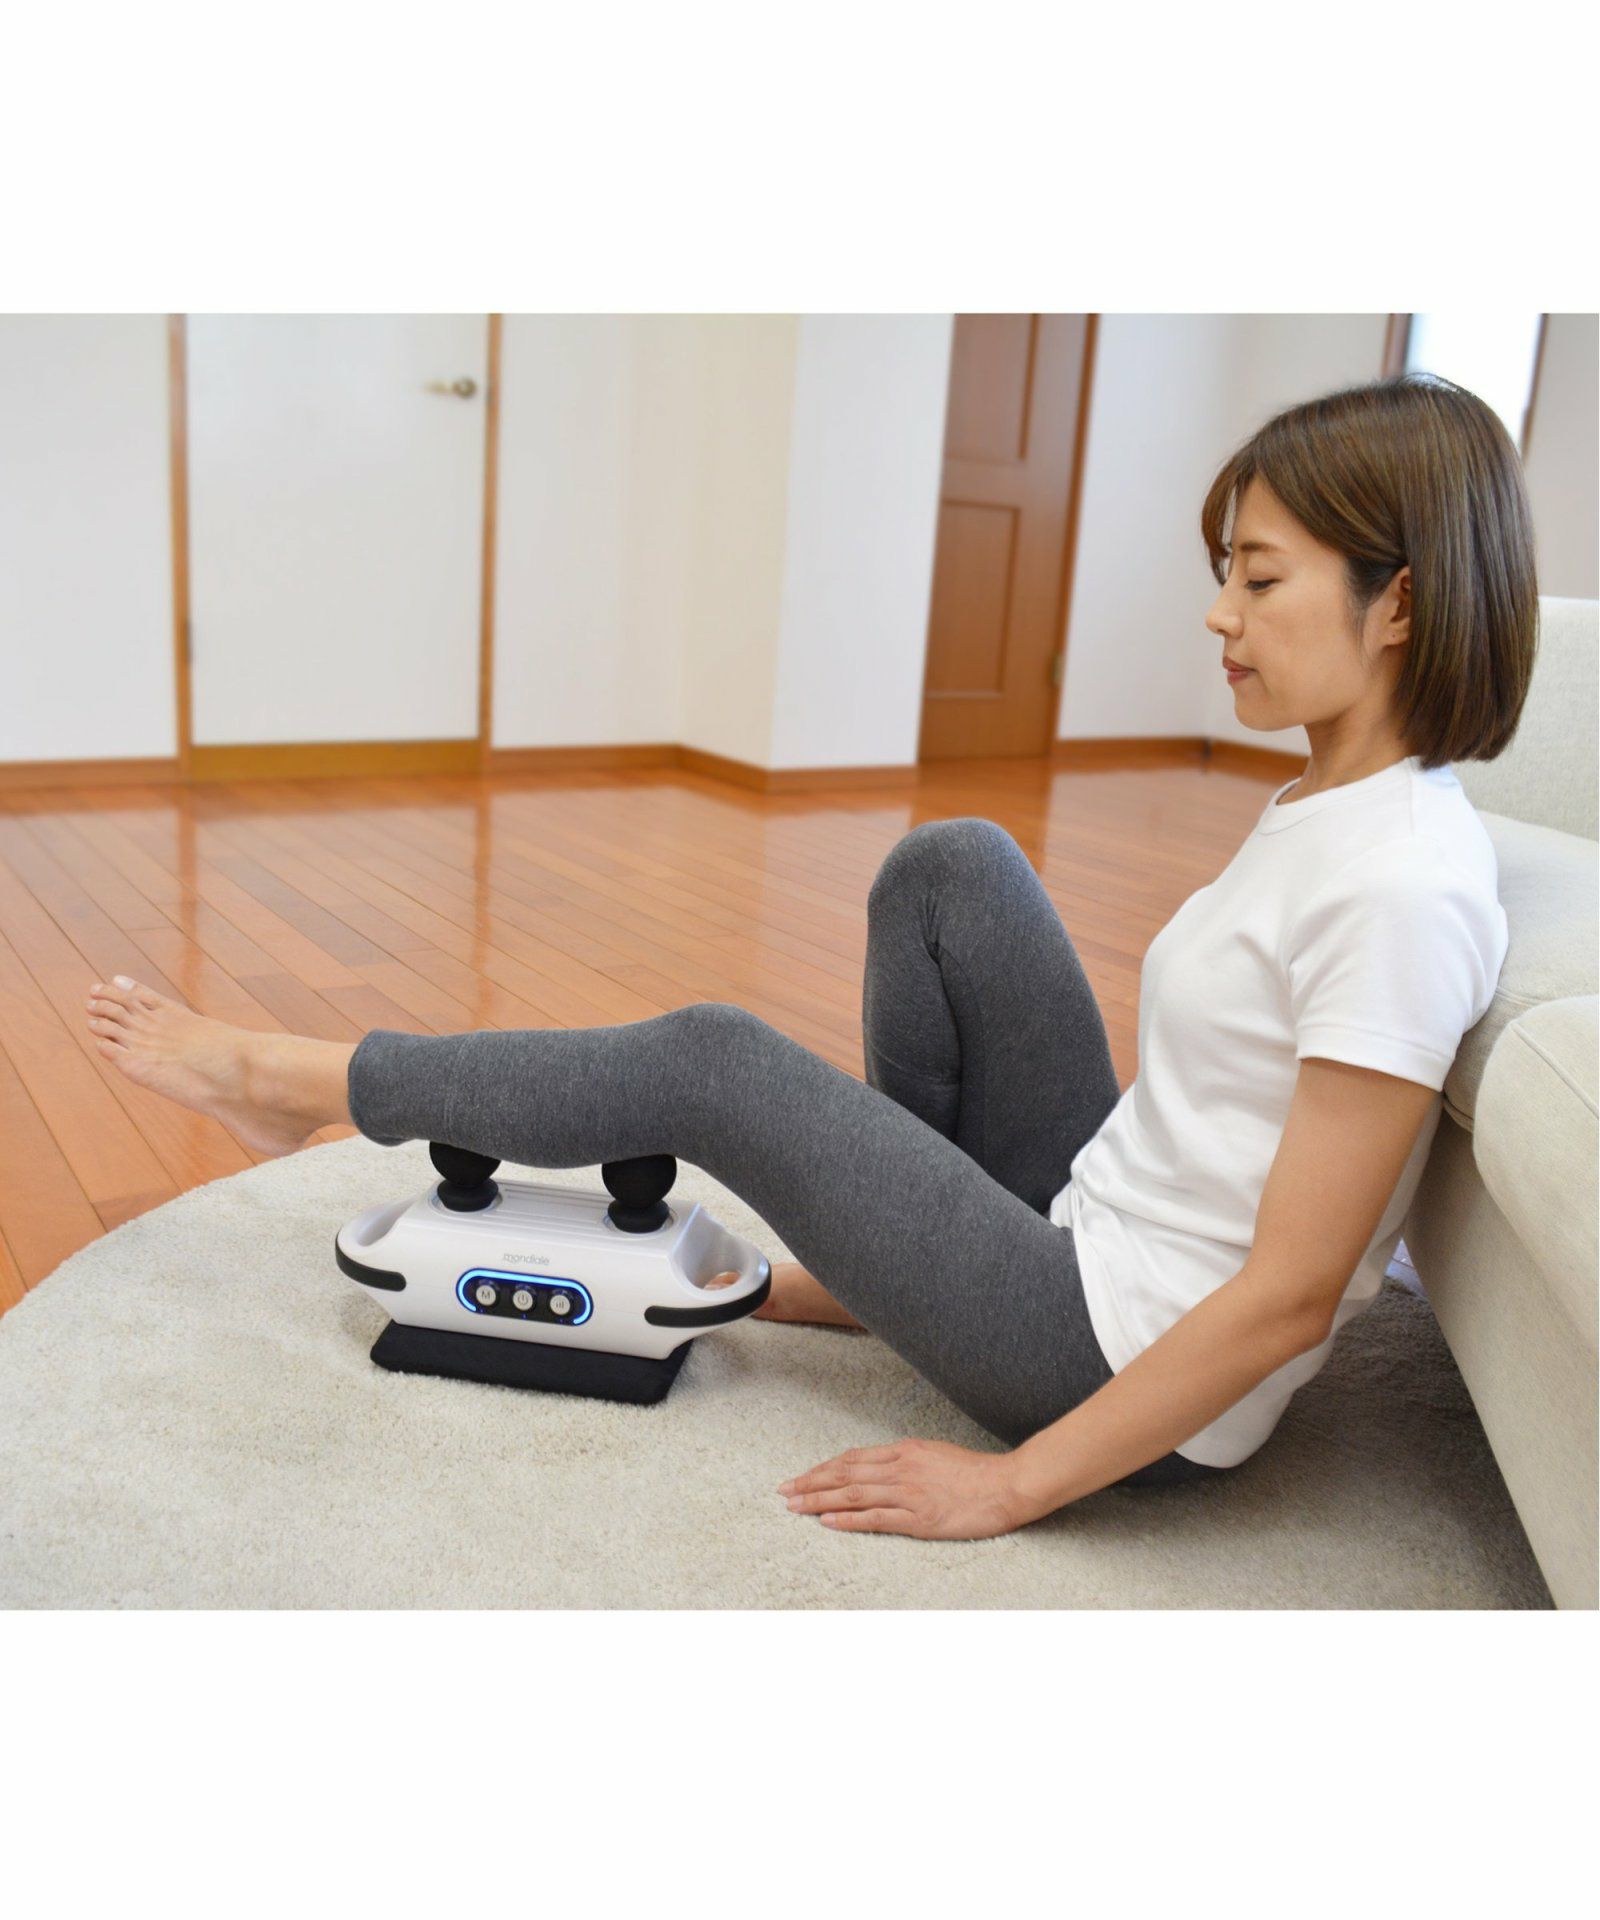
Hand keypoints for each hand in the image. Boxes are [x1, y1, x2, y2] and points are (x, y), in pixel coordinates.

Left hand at [776, 1438, 1032, 1539]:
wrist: (1007, 1486)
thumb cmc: (975, 1472)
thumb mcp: (935, 1454)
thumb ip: (905, 1460)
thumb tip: (878, 1467)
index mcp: (904, 1451)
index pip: (852, 1459)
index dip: (824, 1469)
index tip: (802, 1477)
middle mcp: (901, 1469)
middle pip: (845, 1476)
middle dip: (811, 1483)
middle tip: (784, 1492)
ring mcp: (908, 1494)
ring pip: (853, 1496)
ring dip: (819, 1501)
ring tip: (795, 1507)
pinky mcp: (919, 1520)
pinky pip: (876, 1520)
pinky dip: (848, 1520)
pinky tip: (828, 1523)